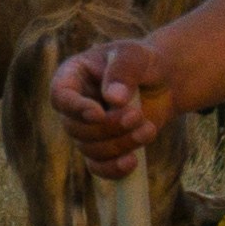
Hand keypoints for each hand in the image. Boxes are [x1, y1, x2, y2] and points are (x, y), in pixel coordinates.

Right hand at [49, 36, 177, 177]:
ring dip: (120, 144)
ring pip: (90, 150)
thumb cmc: (143, 62)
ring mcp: (87, 129)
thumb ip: (123, 72)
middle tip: (137, 116)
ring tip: (149, 129)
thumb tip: (113, 99)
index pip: (60, 96)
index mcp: (72, 77)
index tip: (98, 113)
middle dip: (108, 127)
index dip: (75, 108)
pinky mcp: (103, 148)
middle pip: (76, 128)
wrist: (163, 82)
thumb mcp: (134, 56)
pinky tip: (133, 162)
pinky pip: (98, 167)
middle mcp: (74, 106)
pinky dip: (113, 169)